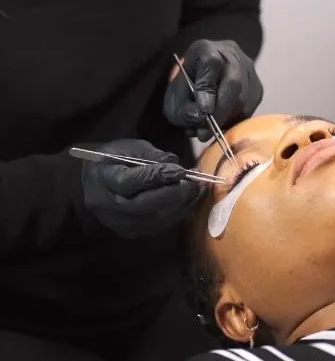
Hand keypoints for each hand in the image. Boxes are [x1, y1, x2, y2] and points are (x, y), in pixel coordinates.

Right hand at [82, 139, 202, 237]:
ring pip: (155, 219)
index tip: (180, 170)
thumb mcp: (128, 148)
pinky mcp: (130, 232)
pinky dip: (176, 214)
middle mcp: (109, 205)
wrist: (91, 183)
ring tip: (198, 192)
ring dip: (180, 206)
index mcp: (104, 178)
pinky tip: (188, 202)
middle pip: (145, 205)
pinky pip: (157, 226)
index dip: (158, 177)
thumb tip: (174, 163)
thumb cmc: (113, 160)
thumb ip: (151, 156)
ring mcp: (119, 222)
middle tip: (195, 184)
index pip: (132, 181)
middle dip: (174, 195)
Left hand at [163, 39, 262, 140]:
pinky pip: (250, 109)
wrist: (201, 79)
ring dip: (225, 120)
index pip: (210, 63)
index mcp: (205, 49)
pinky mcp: (257, 87)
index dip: (207, 87)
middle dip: (220, 111)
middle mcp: (231, 54)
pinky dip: (234, 122)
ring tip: (207, 130)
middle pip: (233, 81)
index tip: (203, 110)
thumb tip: (203, 118)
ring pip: (244, 98)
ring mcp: (248, 69)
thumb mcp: (175, 97)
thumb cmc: (187, 87)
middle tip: (205, 132)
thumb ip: (184, 108)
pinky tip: (219, 125)